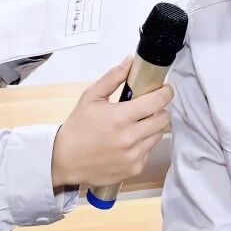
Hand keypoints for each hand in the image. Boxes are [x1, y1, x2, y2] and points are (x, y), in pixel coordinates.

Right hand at [50, 57, 172, 188]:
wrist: (65, 160)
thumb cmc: (78, 127)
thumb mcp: (90, 97)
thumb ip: (112, 78)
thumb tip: (130, 61)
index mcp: (120, 117)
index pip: (157, 102)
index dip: (165, 92)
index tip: (165, 89)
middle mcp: (130, 138)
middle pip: (163, 119)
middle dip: (160, 109)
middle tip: (150, 106)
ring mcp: (134, 155)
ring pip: (158, 135)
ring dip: (152, 126)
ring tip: (137, 124)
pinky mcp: (135, 168)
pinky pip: (149, 150)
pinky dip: (144, 143)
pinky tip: (129, 141)